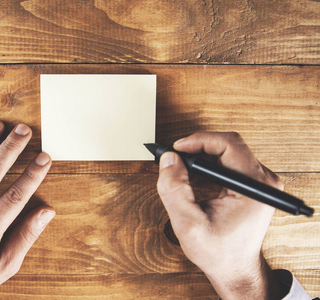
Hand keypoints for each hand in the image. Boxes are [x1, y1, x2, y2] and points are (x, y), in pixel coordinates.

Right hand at [157, 132, 285, 299]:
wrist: (235, 269)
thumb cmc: (218, 252)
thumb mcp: (188, 224)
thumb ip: (175, 190)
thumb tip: (169, 159)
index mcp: (254, 189)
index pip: (229, 145)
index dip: (200, 140)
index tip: (178, 147)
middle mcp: (264, 182)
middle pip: (229, 145)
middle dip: (198, 146)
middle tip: (175, 156)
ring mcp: (262, 182)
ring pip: (229, 150)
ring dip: (203, 153)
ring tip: (182, 164)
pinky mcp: (255, 184)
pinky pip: (231, 160)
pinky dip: (210, 162)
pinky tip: (195, 171)